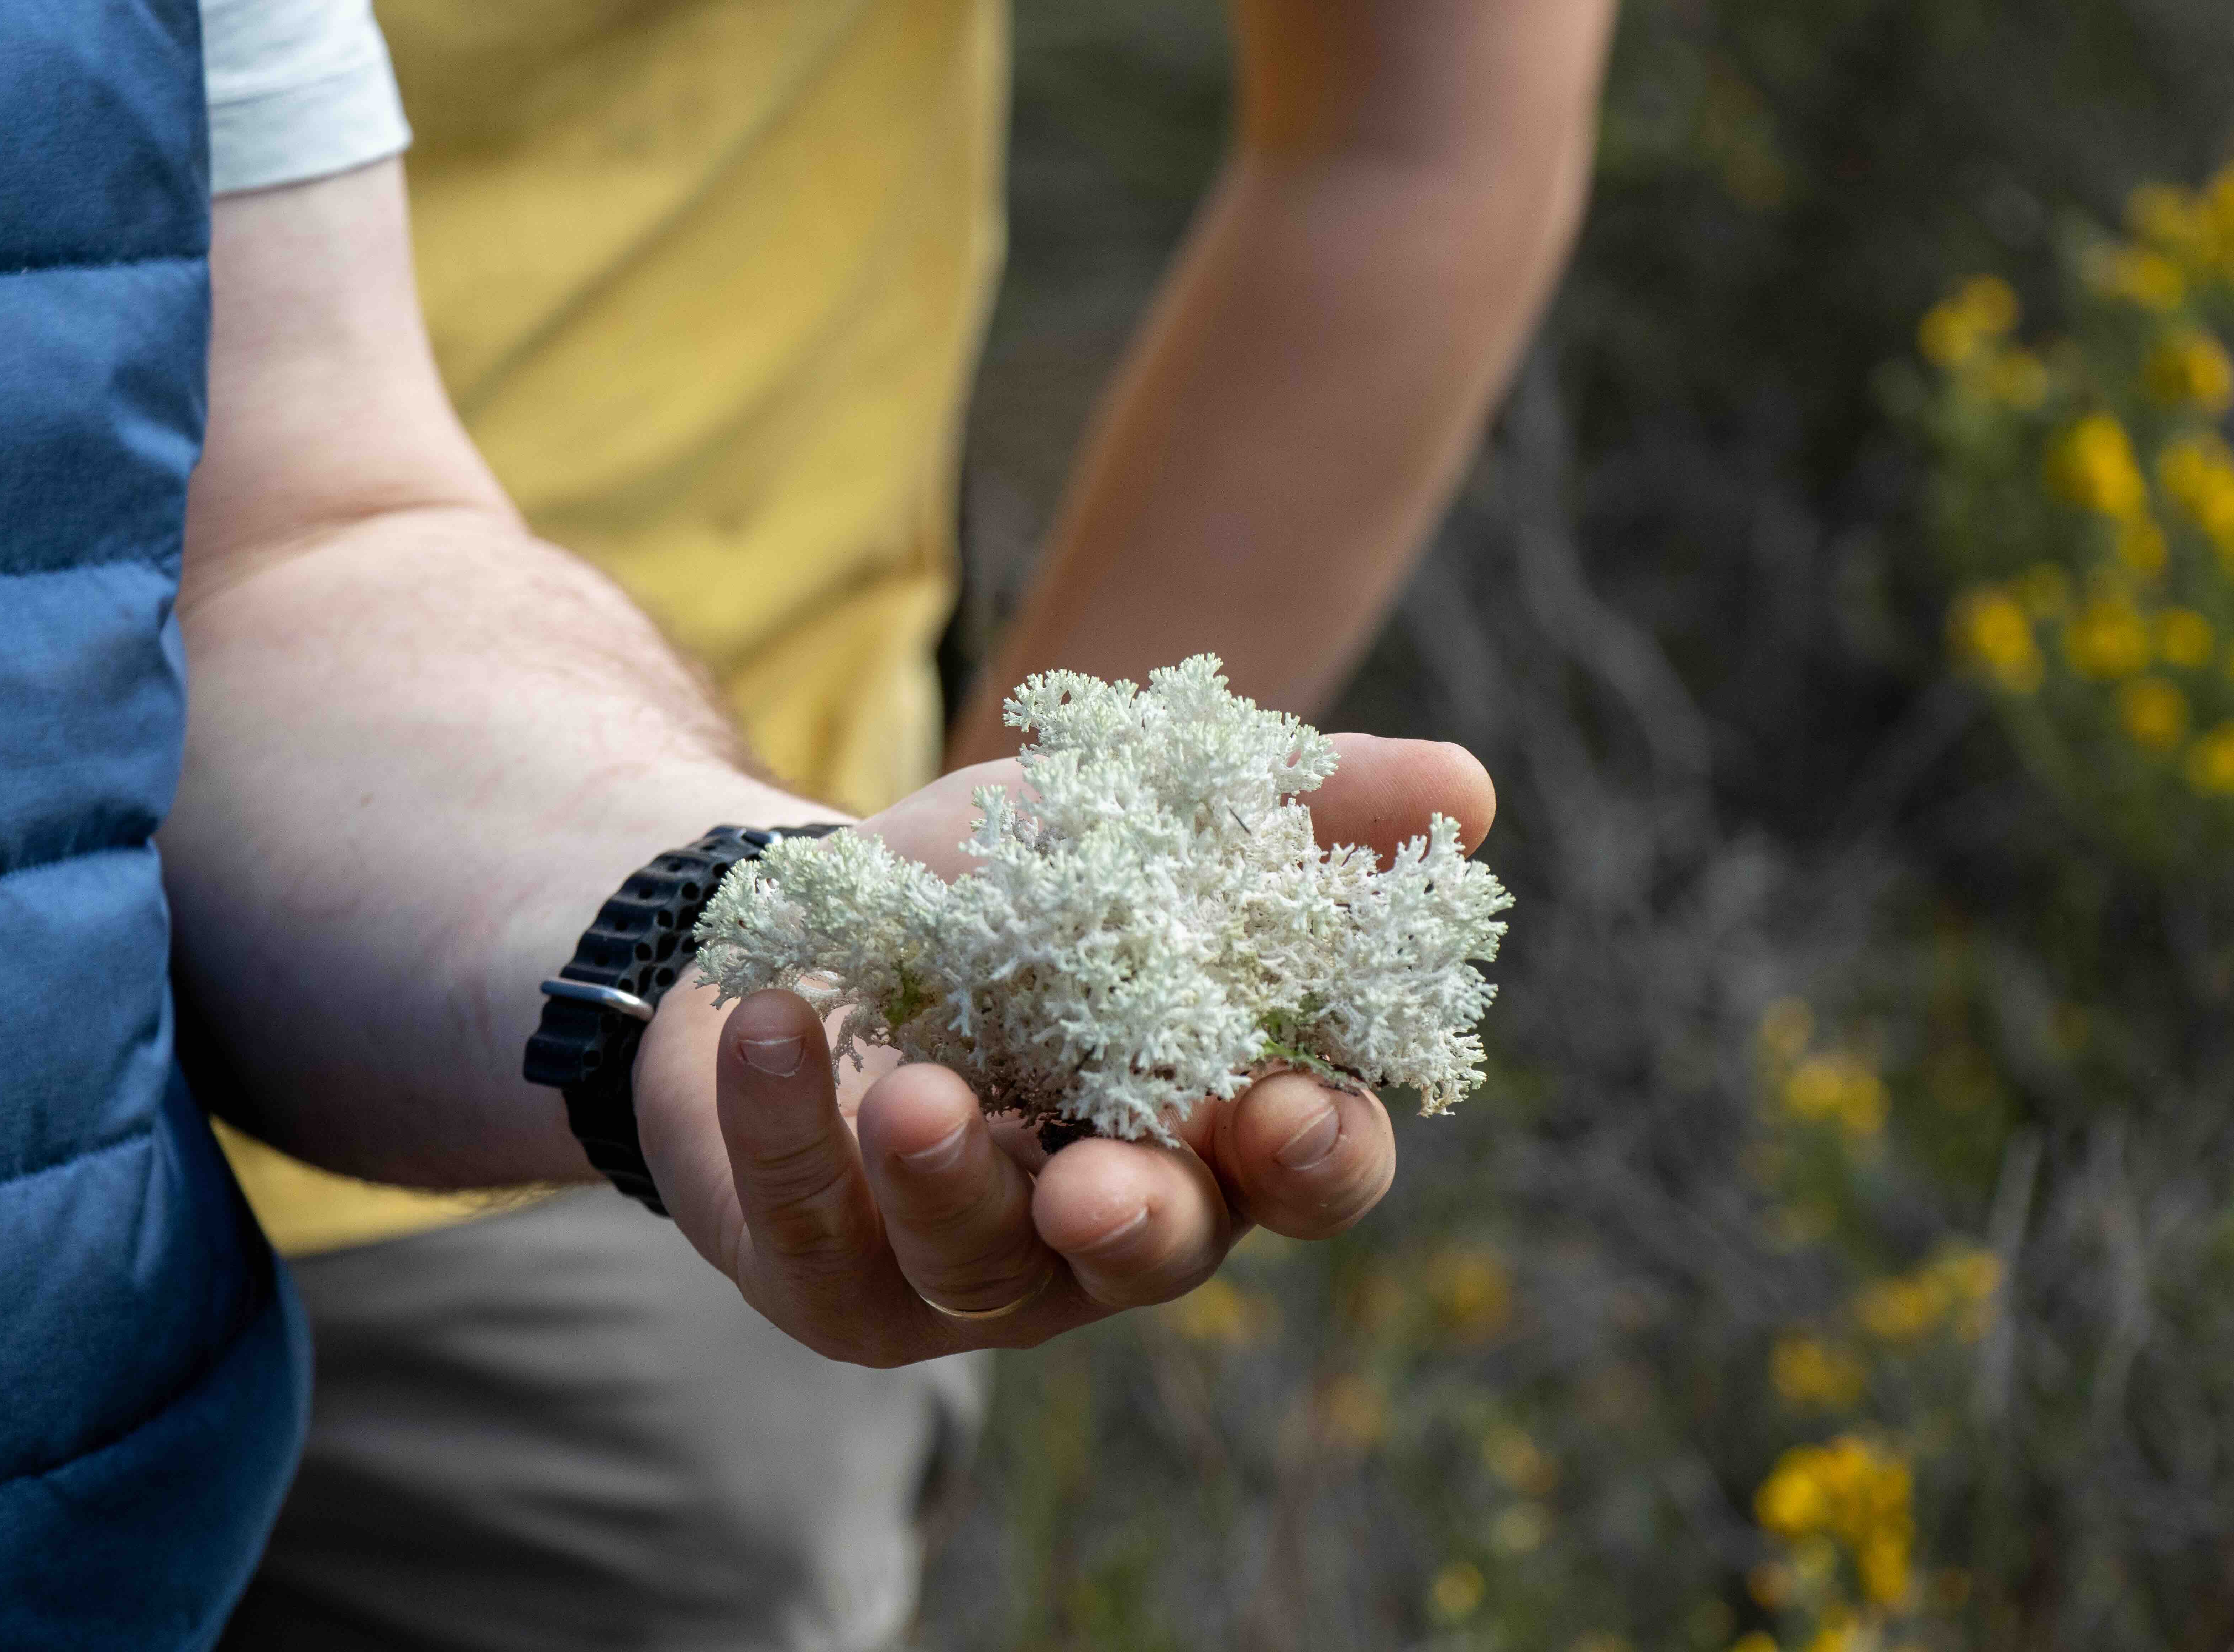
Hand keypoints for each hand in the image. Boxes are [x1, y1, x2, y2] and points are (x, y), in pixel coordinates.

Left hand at [633, 734, 1494, 1364]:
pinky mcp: (832, 1278)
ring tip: (905, 1085)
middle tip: (1093, 1185)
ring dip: (945, 1173)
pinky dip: (788, 1129)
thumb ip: (1294, 809)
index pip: (1310, 1169)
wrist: (792, 923)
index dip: (1315, 1155)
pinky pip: (815, 1231)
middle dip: (1136, 1219)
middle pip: (1159, 1252)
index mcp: (1215, 1123)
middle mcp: (1113, 1216)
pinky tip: (770, 1026)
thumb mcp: (1132, 822)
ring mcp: (969, 1267)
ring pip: (978, 1260)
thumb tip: (1463, 787)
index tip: (1284, 1110)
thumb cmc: (994, 889)